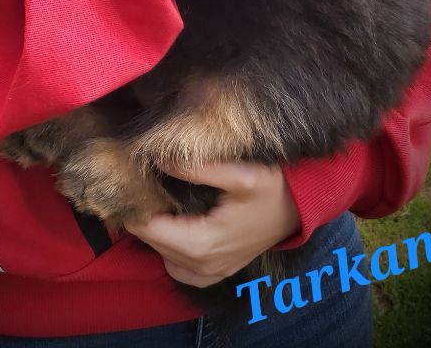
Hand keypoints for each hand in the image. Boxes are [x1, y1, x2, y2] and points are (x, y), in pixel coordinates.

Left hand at [124, 161, 299, 287]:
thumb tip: (157, 157)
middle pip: (152, 243)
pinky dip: (171, 251)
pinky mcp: (219, 272)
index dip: (135, 204)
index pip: (148, 228)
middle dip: (141, 215)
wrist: (301, 209)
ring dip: (154, 232)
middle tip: (137, 183)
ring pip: (164, 257)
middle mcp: (203, 265)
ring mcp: (212, 273)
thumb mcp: (239, 173)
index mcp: (202, 243)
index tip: (129, 180)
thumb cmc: (274, 189)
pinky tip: (174, 226)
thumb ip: (197, 167)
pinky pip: (181, 269)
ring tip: (154, 200)